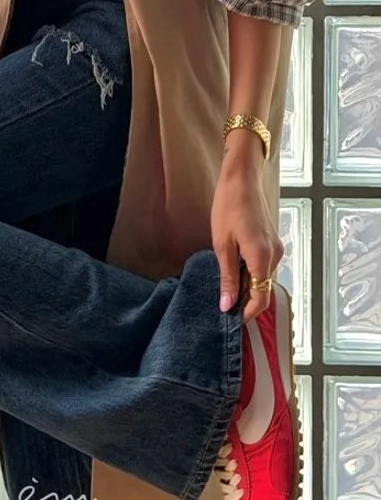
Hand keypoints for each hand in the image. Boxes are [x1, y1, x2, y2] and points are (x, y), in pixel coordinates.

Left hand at [211, 137, 283, 322]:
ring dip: (248, 287)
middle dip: (246, 301)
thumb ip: (228, 277)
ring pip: (264, 278)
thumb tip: (227, 305)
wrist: (242, 179)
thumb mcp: (222, 245)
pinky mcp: (272, 241)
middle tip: (223, 305)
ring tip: (225, 288)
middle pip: (264, 290)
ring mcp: (276, 248)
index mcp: (263, 258)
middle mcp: (276, 256)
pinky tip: (234, 270)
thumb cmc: (228, 208)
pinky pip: (264, 266)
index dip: (247, 313)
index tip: (230, 320)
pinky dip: (251, 274)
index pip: (261, 298)